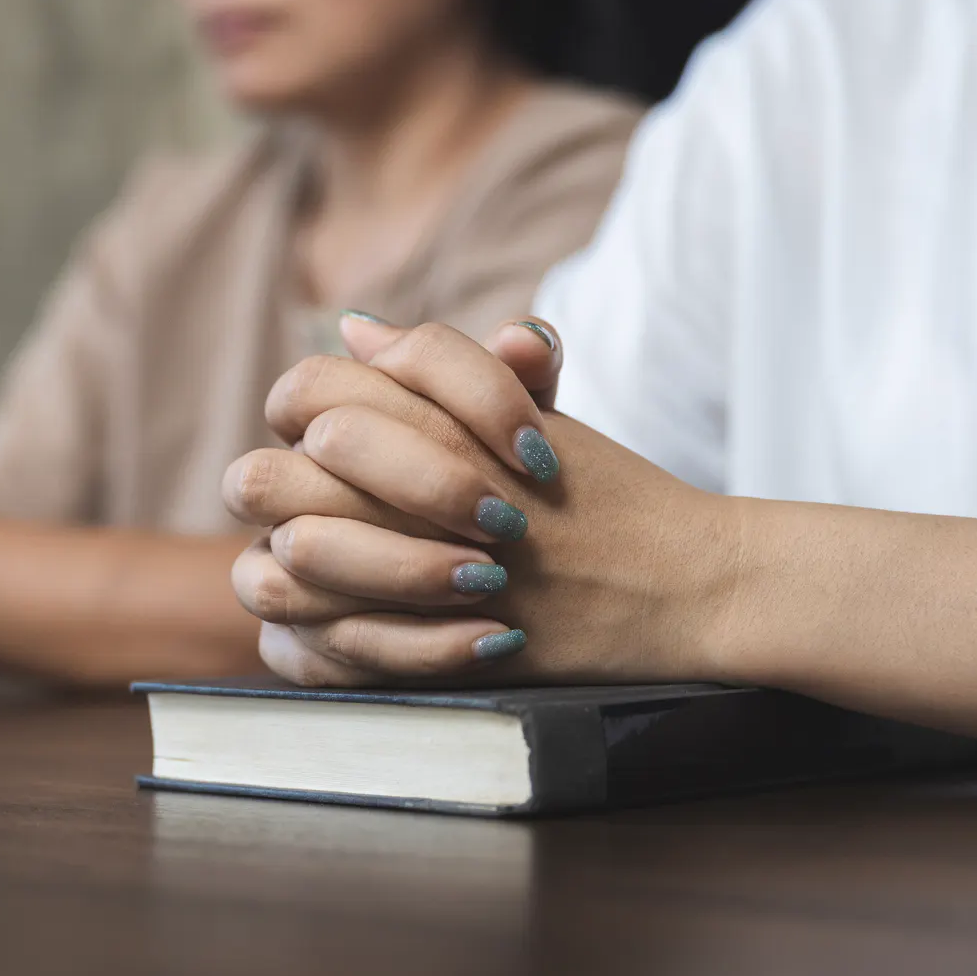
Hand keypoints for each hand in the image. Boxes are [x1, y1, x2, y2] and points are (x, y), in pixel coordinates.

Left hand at [223, 317, 740, 686]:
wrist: (688, 584)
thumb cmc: (606, 495)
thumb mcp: (532, 413)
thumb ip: (440, 368)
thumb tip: (352, 330)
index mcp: (444, 418)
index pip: (315, 385)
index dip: (303, 410)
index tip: (325, 439)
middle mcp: (429, 488)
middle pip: (288, 466)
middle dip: (288, 488)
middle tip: (313, 508)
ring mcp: (435, 571)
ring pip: (295, 554)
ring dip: (297, 561)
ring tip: (314, 568)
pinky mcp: (444, 645)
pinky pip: (330, 641)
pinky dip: (319, 636)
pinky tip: (331, 626)